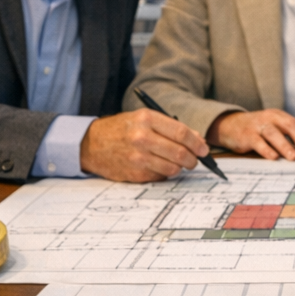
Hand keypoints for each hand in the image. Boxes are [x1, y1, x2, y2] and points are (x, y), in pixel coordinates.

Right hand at [80, 109, 208, 181]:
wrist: (91, 144)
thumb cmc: (121, 130)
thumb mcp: (143, 120)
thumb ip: (170, 127)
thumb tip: (197, 140)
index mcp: (146, 119)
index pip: (181, 132)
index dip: (197, 143)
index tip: (204, 149)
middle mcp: (142, 137)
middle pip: (180, 152)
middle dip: (193, 159)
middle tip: (194, 160)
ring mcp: (138, 157)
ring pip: (173, 167)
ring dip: (180, 168)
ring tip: (177, 163)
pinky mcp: (135, 173)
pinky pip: (161, 176)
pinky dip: (165, 173)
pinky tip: (158, 166)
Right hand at [209, 109, 294, 160]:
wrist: (231, 125)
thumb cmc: (259, 129)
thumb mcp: (278, 129)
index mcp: (280, 117)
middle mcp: (270, 118)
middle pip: (288, 126)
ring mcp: (257, 126)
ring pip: (273, 134)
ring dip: (284, 146)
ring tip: (294, 157)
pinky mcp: (246, 135)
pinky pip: (257, 142)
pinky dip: (266, 150)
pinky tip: (273, 158)